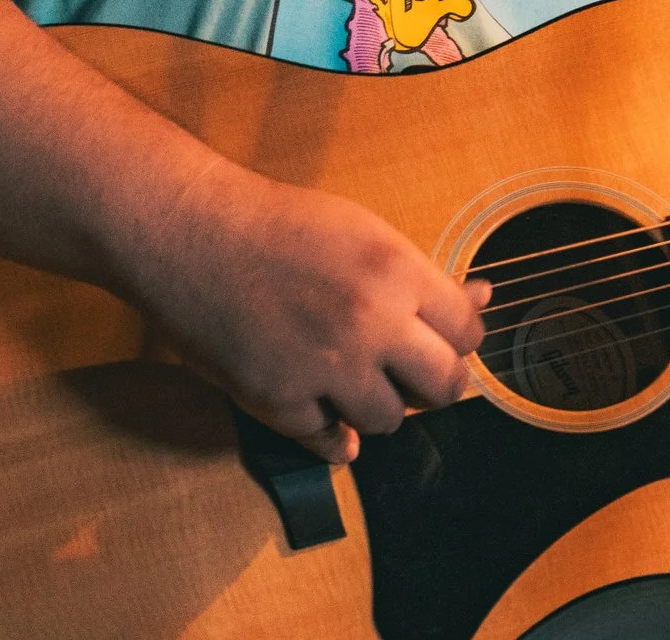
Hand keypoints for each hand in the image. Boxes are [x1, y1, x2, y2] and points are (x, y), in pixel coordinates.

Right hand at [125, 168, 488, 464]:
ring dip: (374, 407)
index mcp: (398, 272)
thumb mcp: (363, 233)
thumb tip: (482, 298)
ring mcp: (323, 367)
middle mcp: (369, 323)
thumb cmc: (275, 226)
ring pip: (387, 422)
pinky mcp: (278, 400)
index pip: (468, 335)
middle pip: (444, 389)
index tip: (436, 340)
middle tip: (406, 373)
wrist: (186, 232)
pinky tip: (319, 406)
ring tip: (346, 378)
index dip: (455, 340)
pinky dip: (327, 431)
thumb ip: (421, 276)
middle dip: (431, 385)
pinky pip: (327, 442)